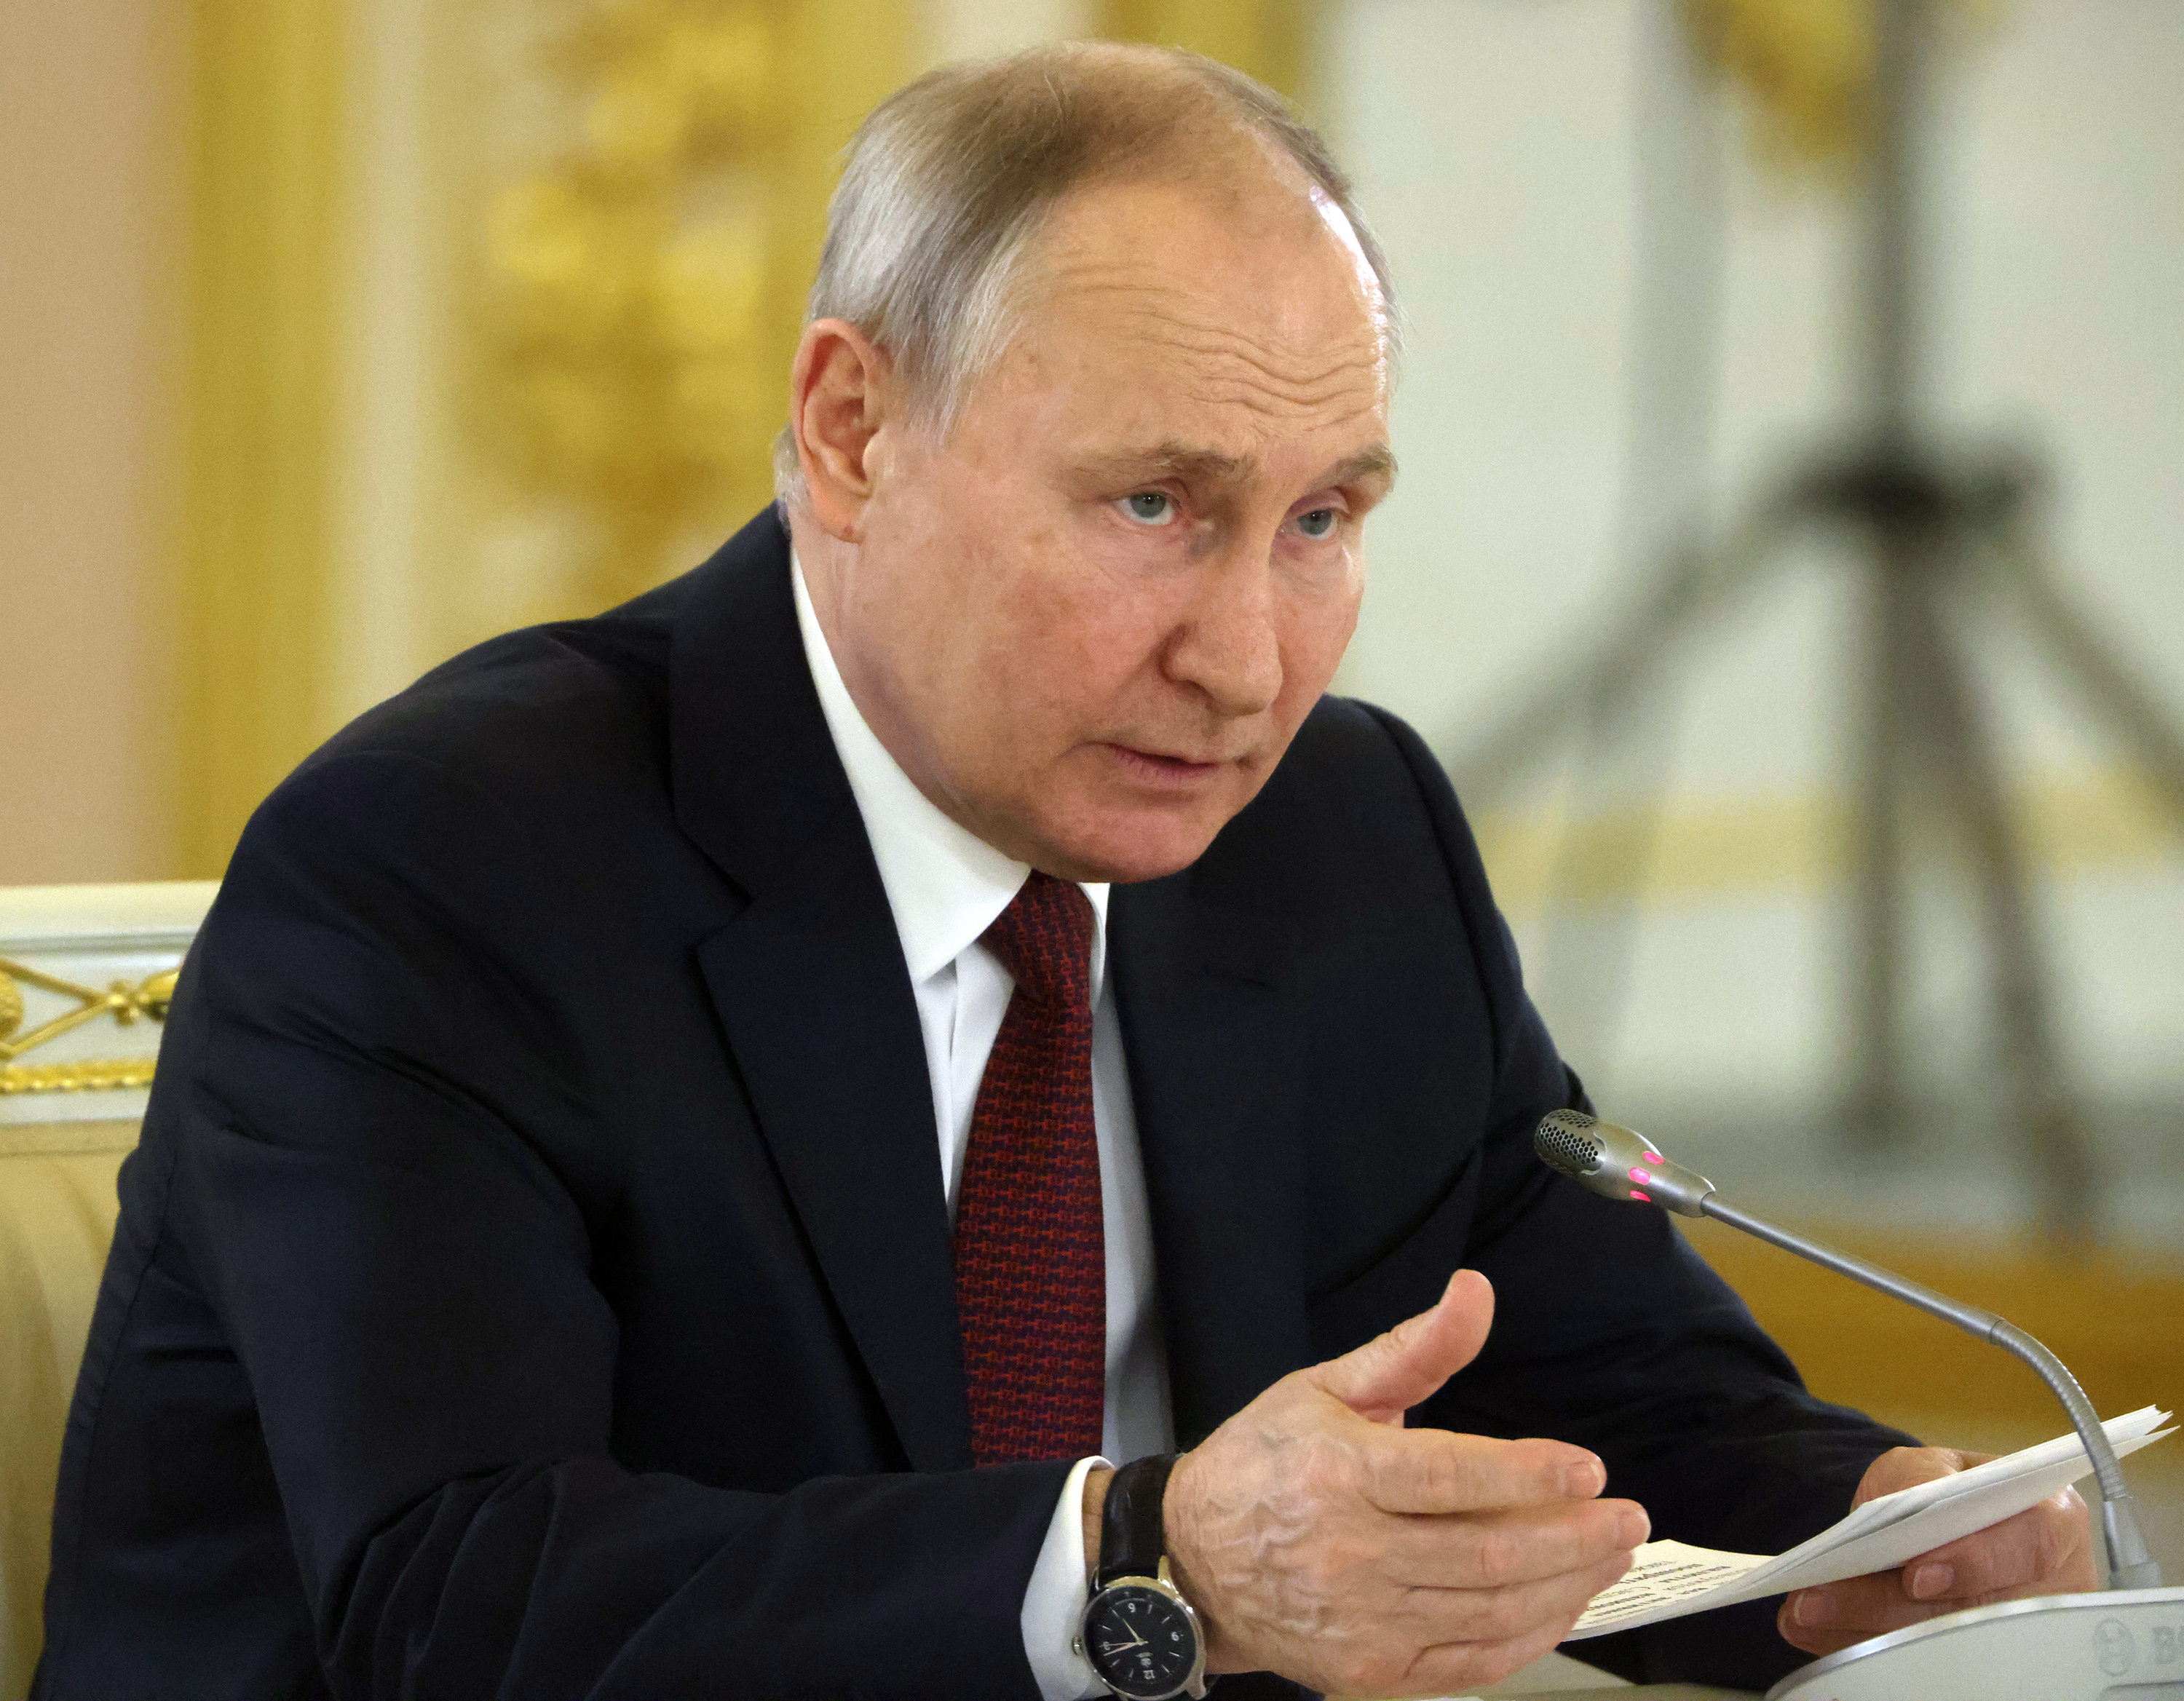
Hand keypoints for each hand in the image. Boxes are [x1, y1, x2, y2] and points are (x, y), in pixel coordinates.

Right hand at [1157, 1270, 1648, 1697]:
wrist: (1191, 1561)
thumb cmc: (1262, 1464)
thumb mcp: (1324, 1387)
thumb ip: (1414, 1349)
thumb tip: (1476, 1292)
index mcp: (1339, 1472)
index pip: (1453, 1478)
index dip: (1530, 1475)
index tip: (1588, 1470)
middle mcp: (1352, 1553)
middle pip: (1488, 1553)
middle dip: (1575, 1537)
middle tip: (1628, 1517)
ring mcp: (1363, 1622)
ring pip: (1491, 1612)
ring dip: (1567, 1586)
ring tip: (1610, 1556)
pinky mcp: (1371, 1672)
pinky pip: (1471, 1663)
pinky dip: (1529, 1638)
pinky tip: (1563, 1605)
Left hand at [1778, 1446, 2098, 1656]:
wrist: (1937, 1523)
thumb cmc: (1945, 1491)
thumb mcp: (1930, 1465)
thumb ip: (1920, 1478)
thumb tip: (1908, 1504)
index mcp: (2052, 1520)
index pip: (2031, 1542)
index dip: (1975, 1561)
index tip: (1916, 1576)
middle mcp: (2047, 1586)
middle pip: (1977, 1611)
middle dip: (1893, 1608)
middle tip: (1822, 1602)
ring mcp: (2018, 1632)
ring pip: (1947, 1649)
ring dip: (1868, 1634)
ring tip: (1805, 1615)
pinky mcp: (1983, 1660)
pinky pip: (1927, 1665)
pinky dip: (1867, 1650)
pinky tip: (1819, 1636)